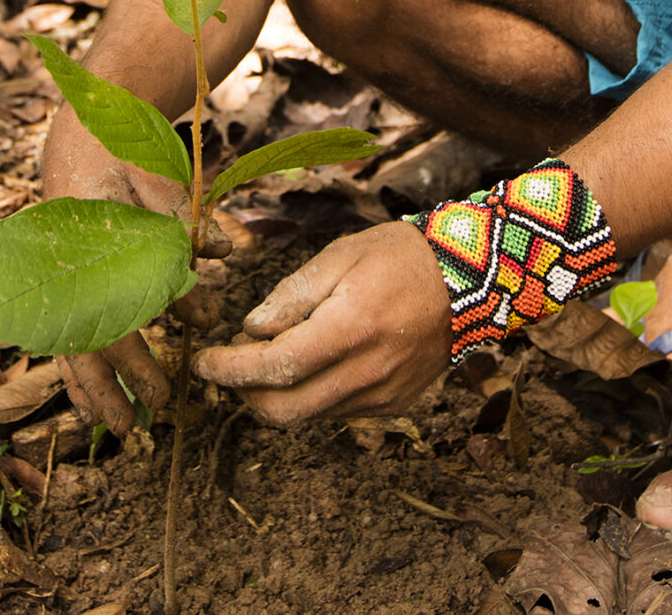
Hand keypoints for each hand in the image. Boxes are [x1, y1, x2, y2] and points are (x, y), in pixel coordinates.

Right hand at [40, 118, 224, 435]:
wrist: (81, 131)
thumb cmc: (124, 154)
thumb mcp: (160, 179)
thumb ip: (187, 221)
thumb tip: (229, 254)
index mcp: (86, 248)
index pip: (112, 319)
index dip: (138, 361)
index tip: (168, 391)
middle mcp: (64, 270)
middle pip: (83, 345)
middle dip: (110, 390)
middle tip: (138, 428)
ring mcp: (57, 277)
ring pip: (67, 344)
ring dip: (89, 386)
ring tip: (111, 424)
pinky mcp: (62, 280)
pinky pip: (65, 330)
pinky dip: (78, 364)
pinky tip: (88, 394)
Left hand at [189, 221, 451, 423]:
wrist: (468, 280)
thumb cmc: (399, 257)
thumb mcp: (340, 255)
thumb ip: (292, 294)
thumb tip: (252, 328)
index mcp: (351, 329)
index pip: (275, 367)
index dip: (231, 370)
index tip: (203, 362)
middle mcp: (367, 372)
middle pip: (284, 410)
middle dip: (244, 395)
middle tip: (226, 368)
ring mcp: (382, 395)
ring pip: (307, 417)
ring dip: (275, 397)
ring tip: (263, 362)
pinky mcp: (392, 404)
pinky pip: (335, 413)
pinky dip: (309, 396)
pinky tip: (308, 365)